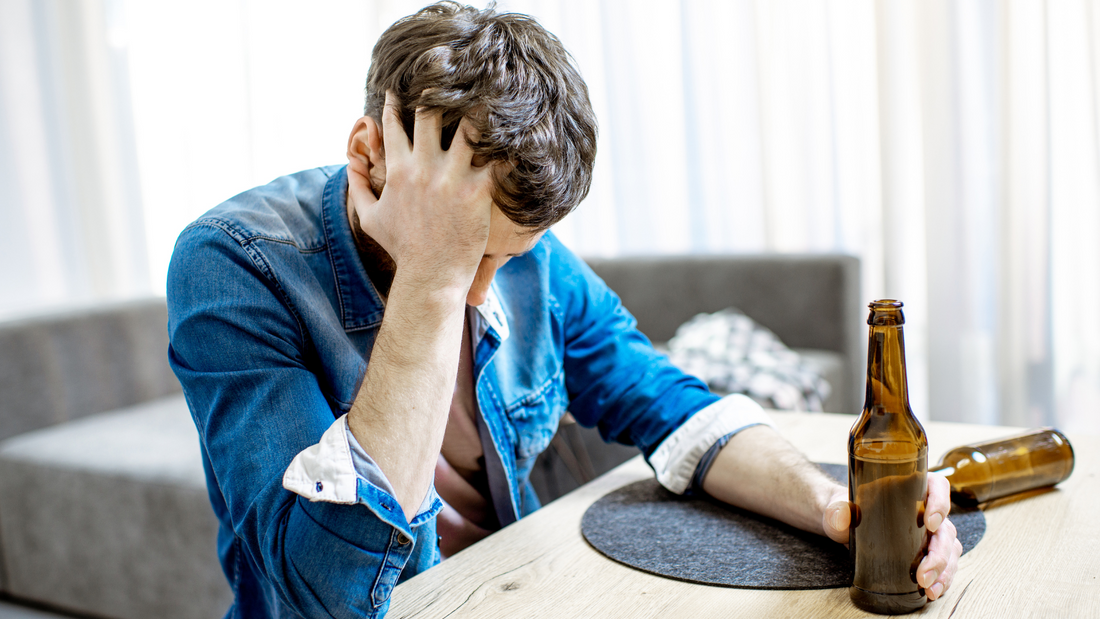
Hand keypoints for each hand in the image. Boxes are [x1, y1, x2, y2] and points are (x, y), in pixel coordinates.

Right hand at [348, 91, 495, 289]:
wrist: (430, 277)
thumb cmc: (402, 249)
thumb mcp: (370, 219)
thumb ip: (358, 188)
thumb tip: (350, 166)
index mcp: (398, 170)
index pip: (394, 123)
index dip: (397, 101)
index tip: (404, 87)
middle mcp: (423, 168)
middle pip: (429, 113)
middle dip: (438, 92)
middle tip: (450, 77)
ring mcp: (451, 178)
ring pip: (468, 128)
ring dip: (478, 110)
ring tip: (490, 93)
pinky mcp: (477, 191)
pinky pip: (496, 159)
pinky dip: (507, 144)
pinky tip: (519, 129)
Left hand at [822, 472, 961, 600]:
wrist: (841, 526)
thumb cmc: (844, 510)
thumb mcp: (836, 508)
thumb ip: (836, 511)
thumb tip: (841, 518)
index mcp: (908, 487)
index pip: (936, 486)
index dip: (940, 502)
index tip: (930, 522)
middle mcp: (924, 509)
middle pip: (945, 527)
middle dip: (939, 553)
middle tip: (924, 574)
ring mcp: (928, 532)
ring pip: (949, 548)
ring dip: (944, 570)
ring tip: (930, 588)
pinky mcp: (926, 550)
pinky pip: (944, 563)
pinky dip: (942, 578)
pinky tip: (933, 590)